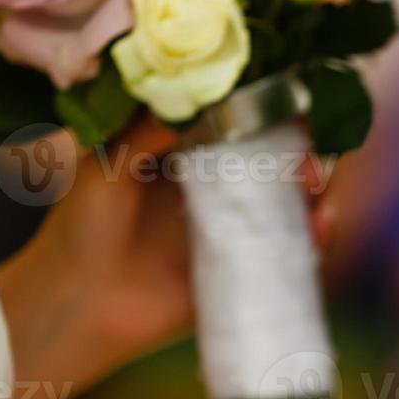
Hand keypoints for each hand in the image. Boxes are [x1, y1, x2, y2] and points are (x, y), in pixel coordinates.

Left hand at [17, 116, 333, 363]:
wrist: (79, 302)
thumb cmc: (83, 229)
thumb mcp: (106, 164)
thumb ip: (146, 131)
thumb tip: (196, 96)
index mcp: (185, 157)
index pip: (240, 127)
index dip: (270, 117)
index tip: (292, 110)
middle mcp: (216, 191)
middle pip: (278, 166)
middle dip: (303, 158)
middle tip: (309, 163)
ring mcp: (234, 232)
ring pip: (292, 207)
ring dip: (315, 196)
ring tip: (318, 194)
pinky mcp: (244, 272)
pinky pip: (291, 254)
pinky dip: (315, 240)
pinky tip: (319, 229)